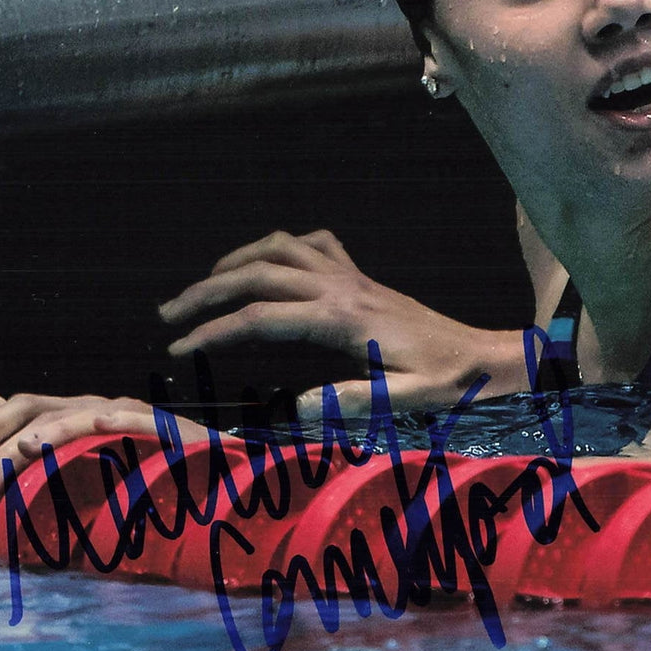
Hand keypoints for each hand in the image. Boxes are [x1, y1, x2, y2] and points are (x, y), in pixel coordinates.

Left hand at [0, 387, 206, 497]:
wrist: (202, 464)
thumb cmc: (136, 462)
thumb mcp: (76, 453)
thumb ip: (34, 429)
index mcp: (73, 413)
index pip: (24, 407)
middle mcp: (96, 406)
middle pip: (42, 410)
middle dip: (7, 442)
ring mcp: (130, 413)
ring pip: (84, 416)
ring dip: (54, 433)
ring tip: (28, 451)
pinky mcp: (164, 427)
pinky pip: (141, 420)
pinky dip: (124, 421)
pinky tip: (105, 424)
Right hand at [159, 230, 527, 413]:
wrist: (482, 354)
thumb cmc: (447, 381)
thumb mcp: (406, 400)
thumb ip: (354, 401)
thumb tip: (297, 407)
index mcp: (344, 319)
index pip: (263, 318)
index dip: (215, 331)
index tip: (178, 348)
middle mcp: (343, 287)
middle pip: (259, 273)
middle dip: (207, 291)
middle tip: (168, 316)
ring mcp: (353, 276)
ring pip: (283, 246)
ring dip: (238, 259)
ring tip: (203, 286)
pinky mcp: (363, 278)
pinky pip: (317, 243)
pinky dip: (285, 246)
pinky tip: (269, 266)